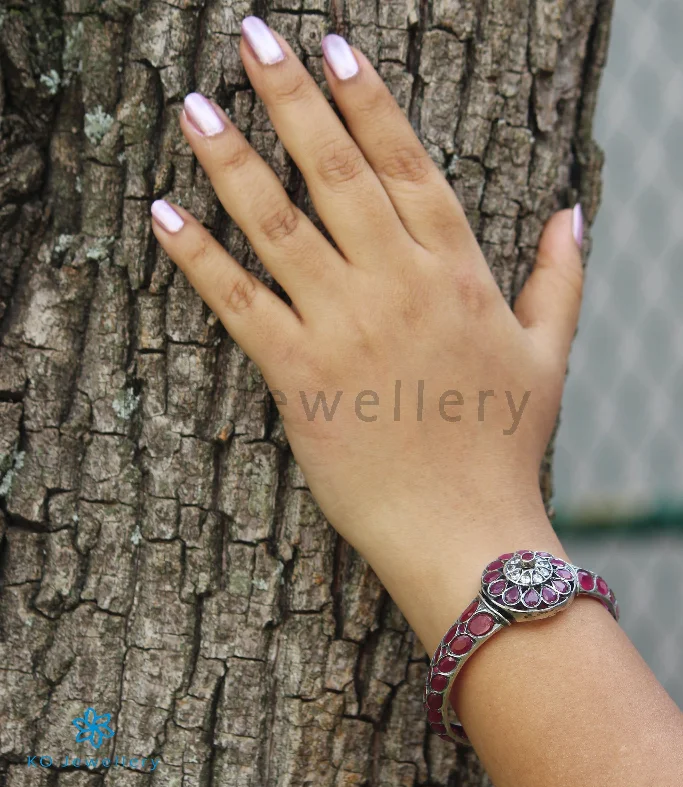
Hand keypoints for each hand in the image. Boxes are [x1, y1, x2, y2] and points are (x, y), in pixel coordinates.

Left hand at [151, 17, 583, 650]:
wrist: (465, 529)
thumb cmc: (504, 445)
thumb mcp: (548, 354)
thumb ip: (560, 279)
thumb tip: (575, 214)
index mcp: (456, 273)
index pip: (407, 164)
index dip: (367, 102)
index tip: (332, 50)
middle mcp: (397, 285)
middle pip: (337, 172)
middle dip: (291, 99)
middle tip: (252, 38)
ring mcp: (344, 328)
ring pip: (280, 224)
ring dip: (234, 160)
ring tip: (195, 107)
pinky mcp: (299, 376)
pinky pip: (240, 303)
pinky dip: (199, 257)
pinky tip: (165, 213)